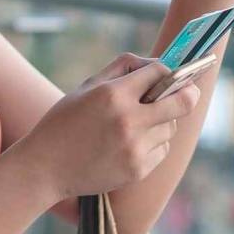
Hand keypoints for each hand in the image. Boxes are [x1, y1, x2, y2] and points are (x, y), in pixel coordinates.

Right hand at [13, 53, 201, 200]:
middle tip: (189, 92)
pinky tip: (130, 145)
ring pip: (171, 127)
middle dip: (189, 93)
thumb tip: (157, 64)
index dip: (166, 71)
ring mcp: (135, 148)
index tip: (169, 75)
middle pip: (183, 102)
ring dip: (162, 122)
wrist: (45, 168)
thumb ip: (123, 68)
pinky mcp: (137, 170)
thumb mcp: (87, 86)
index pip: (160, 72)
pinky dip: (153, 144)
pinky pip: (161, 150)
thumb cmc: (64, 121)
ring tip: (137, 124)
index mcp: (113, 94)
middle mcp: (128, 120)